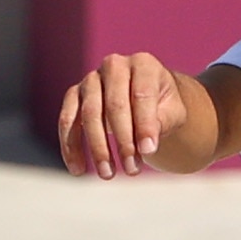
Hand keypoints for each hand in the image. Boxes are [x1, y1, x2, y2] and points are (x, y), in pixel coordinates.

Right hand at [59, 52, 207, 179]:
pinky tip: (78, 170)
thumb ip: (163, 122)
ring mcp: (91, 79)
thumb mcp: (173, 112)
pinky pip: (67, 121)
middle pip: (114, 105)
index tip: (149, 152)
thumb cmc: (162, 107)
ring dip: (97, 148)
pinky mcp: (74, 95)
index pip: (142, 94)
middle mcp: (114, 66)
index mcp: (143, 64)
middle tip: (132, 170)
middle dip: (123, 141)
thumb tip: (146, 146)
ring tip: (108, 175)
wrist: (145, 100)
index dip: (144, 124)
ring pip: (88, 114)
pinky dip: (71, 147)